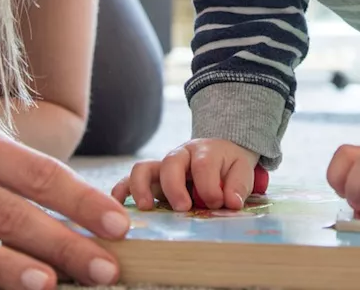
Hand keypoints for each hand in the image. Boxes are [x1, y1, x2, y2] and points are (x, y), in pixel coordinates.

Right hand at [111, 139, 259, 211]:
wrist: (219, 153)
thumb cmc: (228, 165)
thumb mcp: (241, 170)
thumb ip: (238, 185)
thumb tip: (231, 202)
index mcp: (204, 151)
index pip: (203, 164)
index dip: (209, 186)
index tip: (217, 203)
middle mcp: (179, 156)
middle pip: (170, 163)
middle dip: (175, 187)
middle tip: (183, 208)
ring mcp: (161, 167)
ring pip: (143, 168)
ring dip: (142, 188)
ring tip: (147, 208)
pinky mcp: (150, 180)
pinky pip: (128, 180)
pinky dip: (121, 191)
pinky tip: (118, 206)